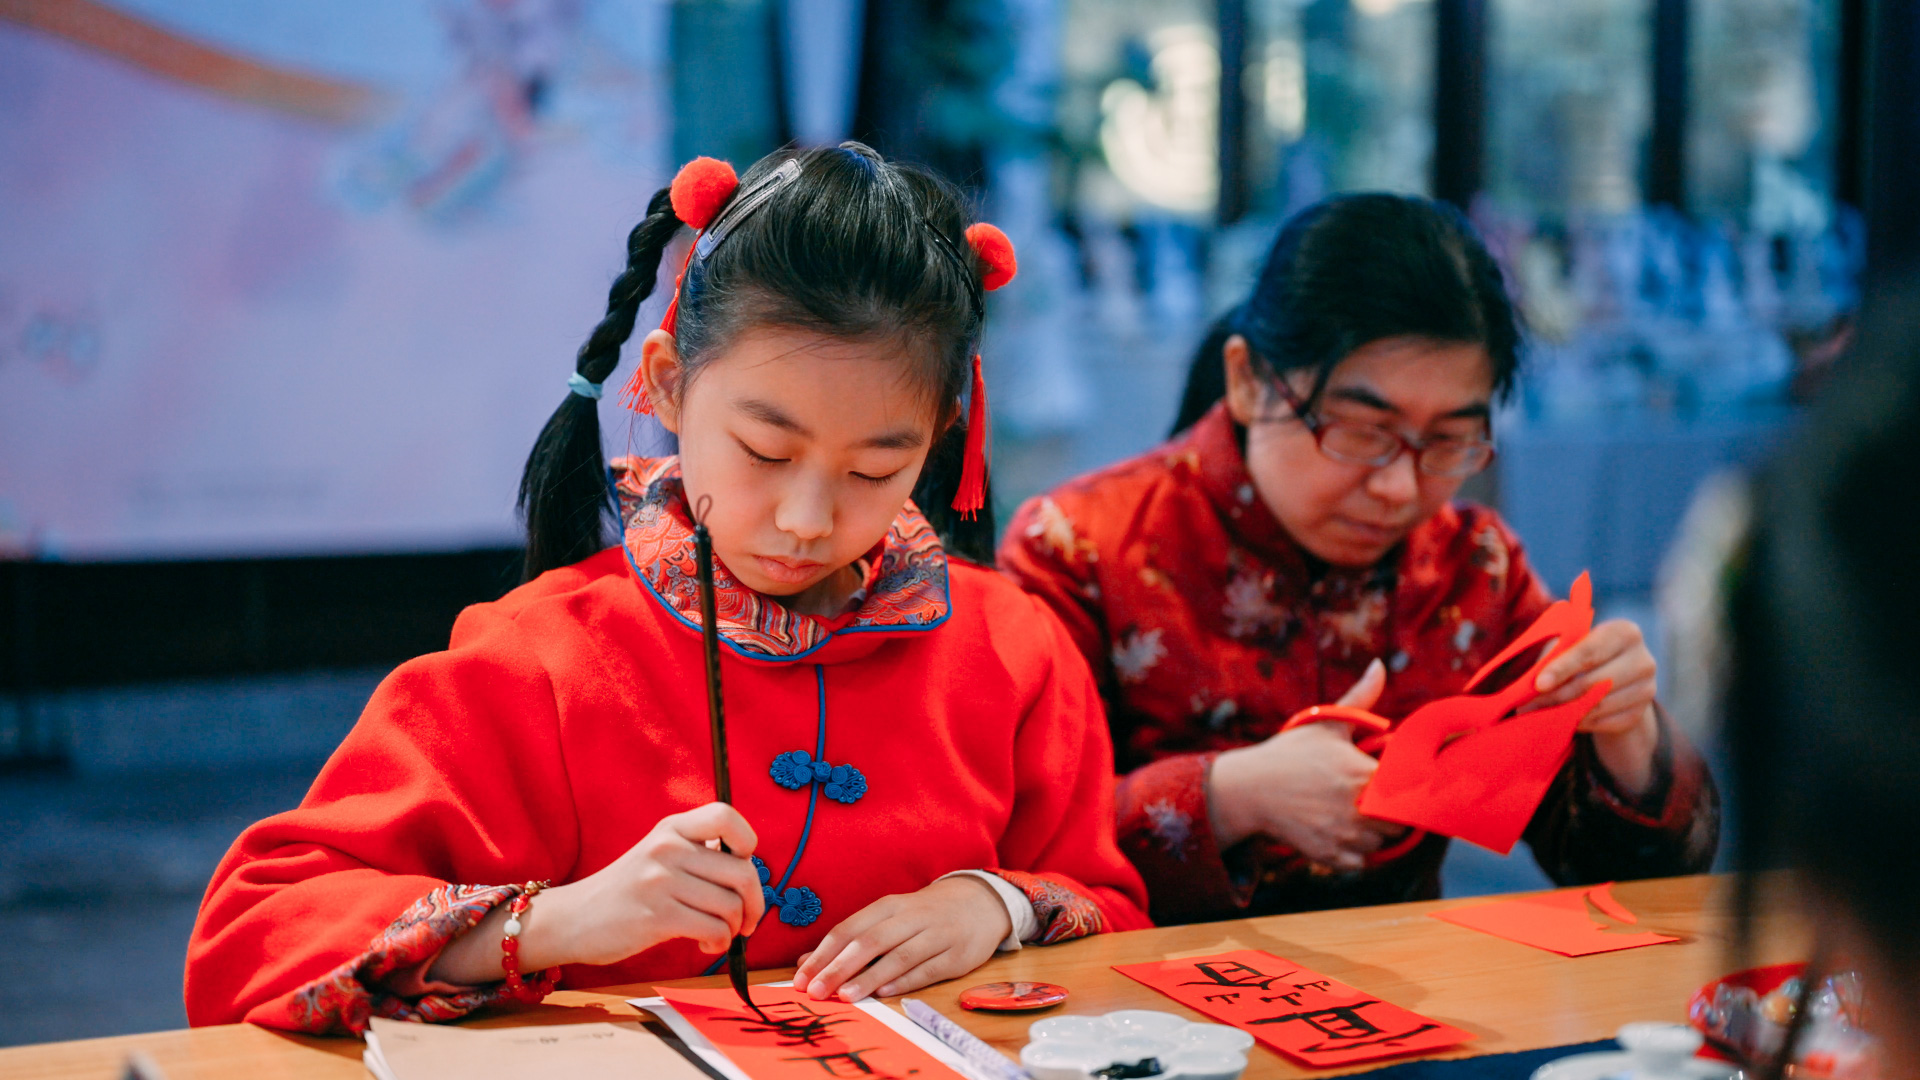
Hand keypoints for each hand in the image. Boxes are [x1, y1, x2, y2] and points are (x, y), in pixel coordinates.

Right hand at [427, 803, 764, 984]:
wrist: (573, 920)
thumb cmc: (626, 892)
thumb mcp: (658, 856)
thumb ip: (697, 856)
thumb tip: (749, 875)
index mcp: (671, 828)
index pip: (725, 816)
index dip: (746, 842)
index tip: (742, 866)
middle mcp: (668, 849)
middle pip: (742, 872)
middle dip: (755, 903)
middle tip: (748, 920)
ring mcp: (661, 882)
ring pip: (731, 906)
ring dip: (735, 928)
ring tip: (719, 934)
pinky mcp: (657, 917)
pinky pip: (714, 930)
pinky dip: (719, 943)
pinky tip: (706, 945)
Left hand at [791, 876, 1010, 1001]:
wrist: (980, 902)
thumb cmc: (924, 914)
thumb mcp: (888, 918)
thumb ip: (851, 939)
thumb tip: (807, 963)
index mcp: (889, 906)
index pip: (849, 929)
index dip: (823, 954)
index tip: (802, 978)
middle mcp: (911, 917)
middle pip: (870, 941)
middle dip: (840, 967)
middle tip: (817, 991)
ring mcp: (937, 934)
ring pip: (899, 956)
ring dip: (870, 976)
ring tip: (846, 996)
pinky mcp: (958, 954)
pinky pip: (928, 968)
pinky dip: (905, 980)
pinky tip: (884, 993)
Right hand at [1207, 659, 1404, 870]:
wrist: (1248, 790)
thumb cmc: (1289, 754)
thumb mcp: (1326, 724)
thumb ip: (1361, 697)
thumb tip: (1380, 665)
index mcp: (1365, 774)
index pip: (1410, 790)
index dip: (1401, 788)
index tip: (1388, 782)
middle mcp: (1360, 808)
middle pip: (1399, 821)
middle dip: (1388, 811)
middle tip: (1366, 798)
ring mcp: (1346, 835)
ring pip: (1380, 842)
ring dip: (1371, 832)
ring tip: (1348, 813)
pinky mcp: (1331, 856)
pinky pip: (1360, 861)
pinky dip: (1354, 852)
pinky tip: (1335, 830)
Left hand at [1525, 618, 1660, 794]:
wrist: (1618, 676)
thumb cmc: (1585, 653)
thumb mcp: (1572, 643)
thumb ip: (1556, 653)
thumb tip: (1534, 681)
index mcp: (1625, 632)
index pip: (1590, 652)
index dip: (1562, 668)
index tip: (1539, 684)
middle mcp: (1643, 660)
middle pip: (1595, 682)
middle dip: (1557, 695)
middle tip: (1527, 705)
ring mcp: (1647, 689)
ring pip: (1598, 706)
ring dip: (1564, 712)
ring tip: (1537, 713)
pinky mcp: (1640, 714)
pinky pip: (1604, 723)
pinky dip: (1580, 722)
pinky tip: (1562, 718)